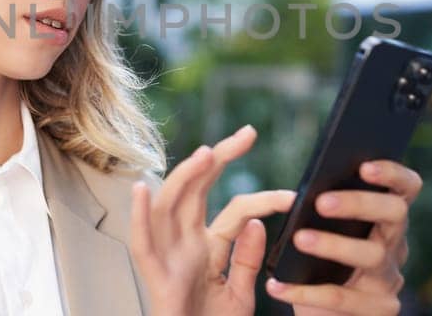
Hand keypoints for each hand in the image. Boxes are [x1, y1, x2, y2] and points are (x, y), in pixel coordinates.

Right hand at [128, 125, 296, 315]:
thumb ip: (246, 260)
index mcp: (208, 249)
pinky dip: (139, 217)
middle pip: (198, 192)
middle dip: (218, 160)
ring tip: (207, 154)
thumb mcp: (241, 296)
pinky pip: (141, 245)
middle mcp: (185, 247)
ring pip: (169, 208)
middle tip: (246, 135)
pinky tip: (143, 190)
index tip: (292, 195)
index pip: (234, 210)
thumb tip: (254, 222)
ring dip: (184, 179)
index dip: (262, 199)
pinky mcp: (155, 280)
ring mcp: (168, 260)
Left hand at [266, 160, 422, 315]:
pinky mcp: (381, 308)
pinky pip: (343, 298)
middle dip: (359, 203)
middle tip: (322, 202)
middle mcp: (394, 245)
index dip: (392, 173)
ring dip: (334, 244)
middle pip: (394, 213)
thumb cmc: (324, 265)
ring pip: (371, 254)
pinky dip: (306, 292)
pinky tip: (276, 286)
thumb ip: (326, 209)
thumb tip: (307, 189)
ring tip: (300, 239)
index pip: (406, 187)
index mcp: (386, 219)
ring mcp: (390, 278)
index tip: (364, 166)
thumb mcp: (329, 233)